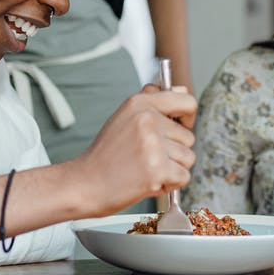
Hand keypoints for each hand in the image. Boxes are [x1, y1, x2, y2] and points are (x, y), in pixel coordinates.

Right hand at [71, 84, 196, 214]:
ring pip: (188, 158)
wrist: (85, 184)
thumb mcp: (125, 117)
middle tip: (146, 157)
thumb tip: (182, 90)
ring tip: (145, 168)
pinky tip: (148, 181)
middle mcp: (147, 120)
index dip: (188, 117)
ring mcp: (153, 145)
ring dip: (172, 169)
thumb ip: (153, 101)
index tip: (179, 127)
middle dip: (173, 151)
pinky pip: (184, 177)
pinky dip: (170, 184)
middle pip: (188, 137)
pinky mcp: (157, 170)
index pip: (187, 102)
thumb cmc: (106, 154)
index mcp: (140, 104)